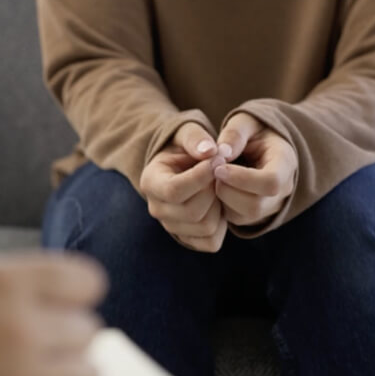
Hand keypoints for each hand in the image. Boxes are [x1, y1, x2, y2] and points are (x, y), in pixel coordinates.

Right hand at [0, 253, 107, 375]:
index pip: (86, 280)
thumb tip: (62, 288)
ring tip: (26, 373)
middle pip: (88, 329)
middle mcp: (19, 328)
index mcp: (1, 282)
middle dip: (63, 335)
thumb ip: (8, 279)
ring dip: (62, 374)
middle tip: (38, 342)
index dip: (76, 293)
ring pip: (87, 373)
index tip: (69, 303)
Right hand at [140, 122, 227, 251]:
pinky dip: (222, 225)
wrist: (181, 166)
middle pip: (193, 212)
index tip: (218, 160)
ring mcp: (171, 226)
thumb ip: (196, 138)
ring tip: (218, 189)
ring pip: (206, 227)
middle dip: (214, 191)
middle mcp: (157, 208)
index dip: (201, 177)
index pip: (175, 190)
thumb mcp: (186, 133)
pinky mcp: (186, 238)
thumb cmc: (184, 147)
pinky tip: (218, 205)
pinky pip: (211, 242)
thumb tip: (209, 151)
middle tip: (220, 174)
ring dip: (220, 207)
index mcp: (151, 182)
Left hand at [214, 113, 296, 226]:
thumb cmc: (253, 131)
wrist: (261, 146)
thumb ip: (235, 133)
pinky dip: (220, 205)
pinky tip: (215, 186)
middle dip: (227, 190)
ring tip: (212, 177)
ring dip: (221, 198)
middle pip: (255, 205)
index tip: (218, 167)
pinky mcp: (254, 215)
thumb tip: (222, 153)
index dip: (241, 178)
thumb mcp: (246, 121)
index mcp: (285, 162)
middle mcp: (283, 189)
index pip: (270, 182)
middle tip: (210, 173)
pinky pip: (235, 218)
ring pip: (244, 215)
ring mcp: (270, 205)